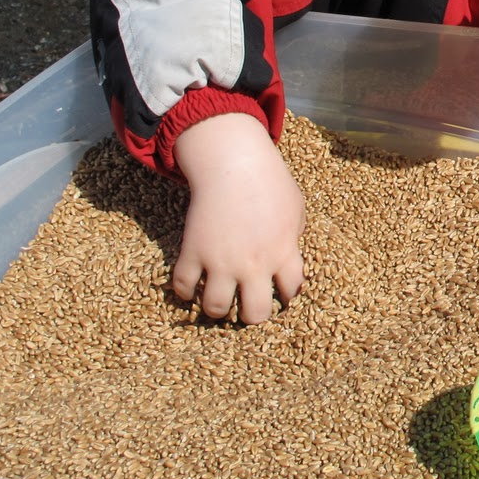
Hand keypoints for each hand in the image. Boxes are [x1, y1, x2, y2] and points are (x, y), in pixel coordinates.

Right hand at [171, 112, 305, 323]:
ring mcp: (221, 261)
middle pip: (255, 314)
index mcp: (283, 252)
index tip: (279, 294)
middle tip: (247, 307)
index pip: (292, 292)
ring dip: (217, 309)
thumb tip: (289, 255)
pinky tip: (191, 287)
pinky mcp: (192, 252)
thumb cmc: (269, 181)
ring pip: (215, 309)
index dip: (287, 296)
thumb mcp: (295, 208)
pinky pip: (183, 288)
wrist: (234, 162)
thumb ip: (293, 236)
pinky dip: (185, 292)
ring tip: (218, 301)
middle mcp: (253, 264)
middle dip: (252, 316)